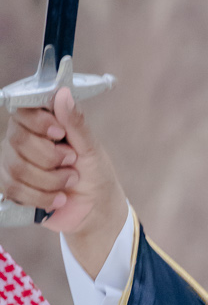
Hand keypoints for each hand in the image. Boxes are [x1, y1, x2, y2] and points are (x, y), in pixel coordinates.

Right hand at [1, 87, 127, 274]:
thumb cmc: (95, 174)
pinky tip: (59, 199)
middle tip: (72, 163)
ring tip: (70, 182)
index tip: (59, 133)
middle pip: (18, 140)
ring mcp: (15, 163)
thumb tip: (63, 93)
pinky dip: (41, 197)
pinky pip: (14, 189)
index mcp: (42, 124)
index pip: (23, 111)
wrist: (96, 211)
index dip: (38, 122)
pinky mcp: (14, 188)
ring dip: (50, 180)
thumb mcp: (91, 148)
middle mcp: (23, 140)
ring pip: (17, 167)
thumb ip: (76, 123)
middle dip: (50, 157)